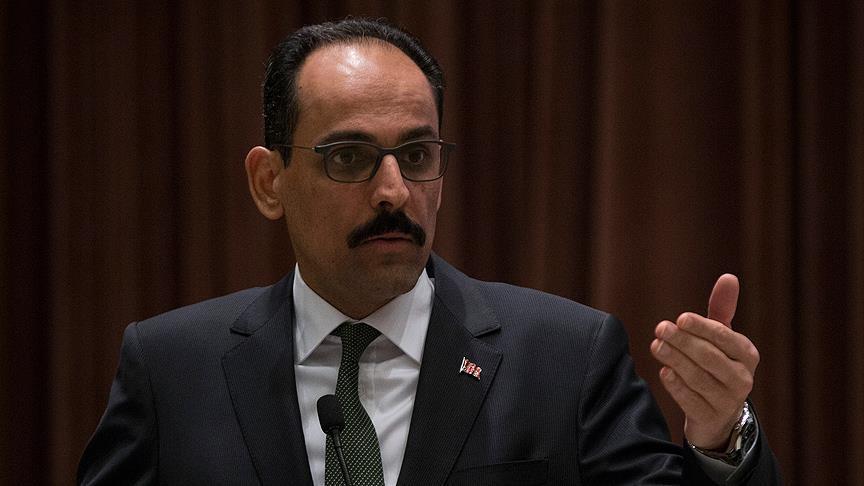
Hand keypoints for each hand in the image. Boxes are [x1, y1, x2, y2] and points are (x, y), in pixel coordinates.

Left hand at [650, 274, 759, 449]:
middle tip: (660, 328)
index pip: (724, 337)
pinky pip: (691, 400)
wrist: (719, 414)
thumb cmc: (718, 365)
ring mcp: (727, 401)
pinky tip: (664, 372)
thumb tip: (729, 277)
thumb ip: (722, 309)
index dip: (702, 327)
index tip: (680, 318)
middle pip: (709, 357)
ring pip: (698, 378)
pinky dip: (676, 386)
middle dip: (683, 341)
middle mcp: (742, 378)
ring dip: (675, 359)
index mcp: (747, 354)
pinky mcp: (710, 418)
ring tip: (656, 346)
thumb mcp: (722, 338)